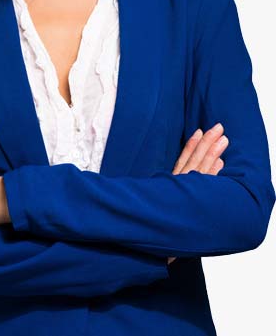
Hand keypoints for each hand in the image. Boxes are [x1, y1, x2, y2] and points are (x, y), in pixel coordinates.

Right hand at [167, 122, 228, 265]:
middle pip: (194, 160)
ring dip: (212, 152)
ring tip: (223, 139)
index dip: (191, 145)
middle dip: (207, 143)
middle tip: (219, 127)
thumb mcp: (157, 198)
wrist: (143, 241)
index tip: (199, 131)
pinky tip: (220, 163)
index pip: (182, 160)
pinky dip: (211, 173)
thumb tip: (172, 178)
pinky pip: (202, 185)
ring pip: (200, 169)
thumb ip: (166, 187)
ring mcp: (183, 194)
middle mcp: (176, 186)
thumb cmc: (153, 221)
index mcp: (169, 184)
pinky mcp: (188, 203)